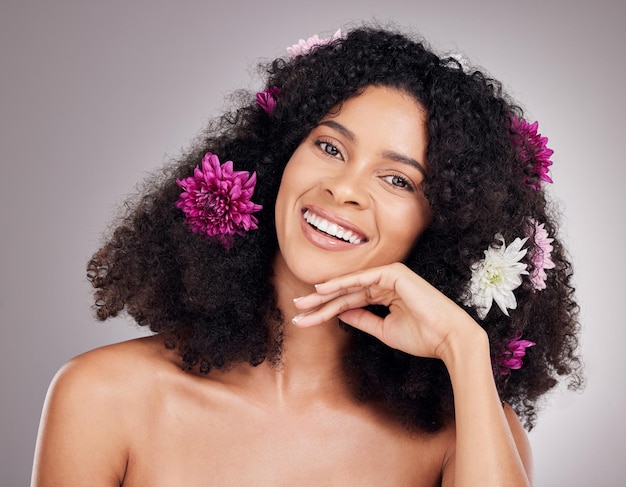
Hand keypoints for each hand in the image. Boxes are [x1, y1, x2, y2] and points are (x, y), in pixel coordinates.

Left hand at [292, 262, 479, 359]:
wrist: (448, 338)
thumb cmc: (422, 337)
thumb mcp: (384, 330)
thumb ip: (362, 319)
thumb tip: (339, 314)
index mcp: (385, 295)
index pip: (350, 301)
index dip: (326, 311)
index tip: (305, 320)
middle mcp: (386, 282)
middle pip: (345, 292)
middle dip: (320, 302)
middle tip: (296, 310)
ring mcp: (390, 275)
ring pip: (350, 286)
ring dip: (325, 295)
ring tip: (302, 304)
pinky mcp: (394, 273)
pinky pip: (361, 279)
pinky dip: (341, 284)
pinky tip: (321, 290)